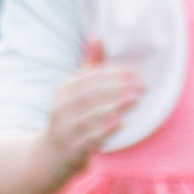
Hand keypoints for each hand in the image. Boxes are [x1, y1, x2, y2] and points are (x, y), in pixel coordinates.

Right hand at [45, 42, 142, 178]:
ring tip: (136, 99)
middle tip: (142, 86)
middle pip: (90, 95)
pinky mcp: (72, 149)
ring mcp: (66, 129)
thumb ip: (89, 67)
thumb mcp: (76, 92)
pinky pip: (88, 138)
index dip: (113, 74)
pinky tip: (121, 122)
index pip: (88, 78)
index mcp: (64, 91)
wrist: (51, 156)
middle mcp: (61, 108)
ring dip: (114, 106)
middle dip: (117, 88)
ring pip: (89, 115)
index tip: (136, 73)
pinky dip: (104, 130)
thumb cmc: (71, 117)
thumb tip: (98, 37)